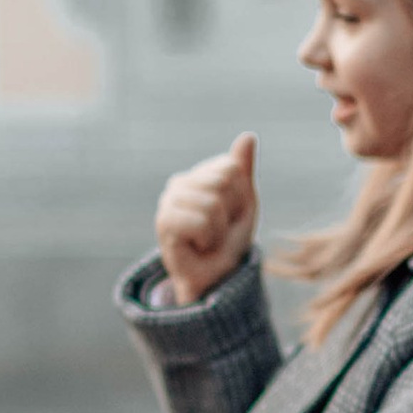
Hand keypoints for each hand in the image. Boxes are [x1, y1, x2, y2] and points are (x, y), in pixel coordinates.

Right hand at [155, 133, 257, 306]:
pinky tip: (197, 246)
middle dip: (230, 213)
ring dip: (219, 230)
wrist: (214, 277)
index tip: (231, 216)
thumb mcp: (244, 203)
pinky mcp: (164, 222)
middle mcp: (180, 183)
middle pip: (222, 182)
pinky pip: (201, 221)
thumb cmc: (228, 241)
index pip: (231, 168)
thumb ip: (243, 170)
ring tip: (208, 240)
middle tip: (219, 231)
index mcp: (199, 175)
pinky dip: (207, 239)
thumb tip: (249, 135)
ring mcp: (169, 201)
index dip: (240, 196)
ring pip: (213, 204)